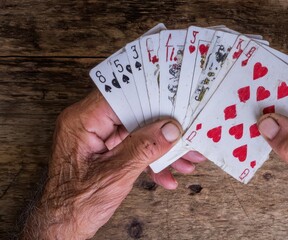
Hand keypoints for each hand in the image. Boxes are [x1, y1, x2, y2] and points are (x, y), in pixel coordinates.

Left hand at [21, 91, 204, 238]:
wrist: (63, 225)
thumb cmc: (76, 204)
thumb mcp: (116, 174)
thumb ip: (144, 148)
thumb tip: (170, 129)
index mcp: (83, 121)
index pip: (121, 96)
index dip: (150, 98)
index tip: (175, 104)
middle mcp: (89, 124)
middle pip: (133, 114)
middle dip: (163, 129)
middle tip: (187, 133)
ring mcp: (98, 137)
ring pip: (137, 132)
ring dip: (162, 148)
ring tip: (185, 160)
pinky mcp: (105, 150)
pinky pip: (133, 147)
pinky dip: (150, 160)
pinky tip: (167, 175)